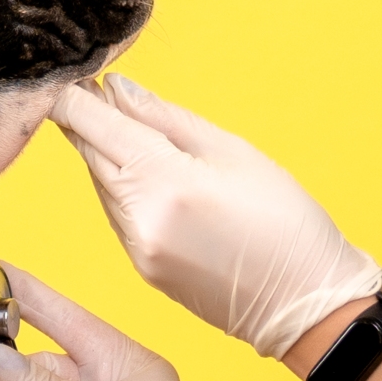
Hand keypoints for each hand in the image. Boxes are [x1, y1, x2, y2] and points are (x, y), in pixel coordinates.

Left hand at [53, 75, 381, 359]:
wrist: (306, 303)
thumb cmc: (286, 222)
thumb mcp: (233, 152)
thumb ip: (166, 119)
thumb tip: (118, 90)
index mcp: (164, 181)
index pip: (94, 127)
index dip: (74, 97)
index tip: (75, 77)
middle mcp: (139, 219)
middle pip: (89, 155)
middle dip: (86, 120)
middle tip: (93, 89)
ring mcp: (137, 249)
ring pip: (100, 185)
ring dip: (103, 153)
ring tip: (123, 125)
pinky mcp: (143, 269)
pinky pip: (117, 215)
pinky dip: (122, 187)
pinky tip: (143, 173)